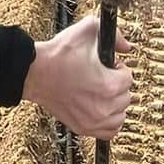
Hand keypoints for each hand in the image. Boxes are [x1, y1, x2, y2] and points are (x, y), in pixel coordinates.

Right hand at [24, 16, 133, 139]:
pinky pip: (109, 132)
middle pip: (126, 97)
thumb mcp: (88, 31)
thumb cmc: (58, 55)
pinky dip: (109, 122)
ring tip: (102, 93)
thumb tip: (126, 47)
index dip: (119, 68)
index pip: (129, 78)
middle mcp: (104, 107)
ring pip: (121, 115)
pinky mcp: (83, 128)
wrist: (35, 73)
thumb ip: (115, 35)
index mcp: (109, 86)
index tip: (108, 66)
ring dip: (116, 104)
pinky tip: (102, 110)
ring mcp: (93, 121)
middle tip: (102, 77)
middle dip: (117, 85)